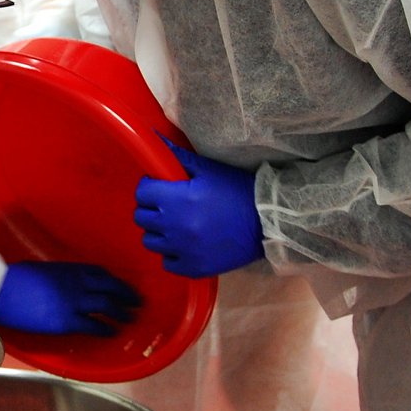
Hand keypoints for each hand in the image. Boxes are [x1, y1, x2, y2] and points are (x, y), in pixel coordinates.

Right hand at [0, 262, 140, 336]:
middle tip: (137, 302)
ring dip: (122, 313)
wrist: (1, 291)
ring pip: (108, 306)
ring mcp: (74, 302)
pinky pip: (93, 326)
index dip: (114, 280)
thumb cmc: (13, 279)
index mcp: (69, 268)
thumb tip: (57, 283)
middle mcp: (77, 283)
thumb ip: (55, 276)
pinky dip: (105, 329)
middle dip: (126, 295)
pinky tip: (112, 332)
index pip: (100, 273)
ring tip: (131, 318)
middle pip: (110, 288)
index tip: (121, 286)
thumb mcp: (40, 270)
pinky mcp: (67, 321)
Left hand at [133, 138, 263, 278]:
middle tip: (167, 204)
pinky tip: (184, 244)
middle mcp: (175, 226)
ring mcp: (183, 250)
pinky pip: (167, 262)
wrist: (268, 222)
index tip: (161, 186)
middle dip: (151, 208)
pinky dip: (171, 253)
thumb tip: (156, 142)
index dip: (149, 186)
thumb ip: (179, 158)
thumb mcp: (210, 170)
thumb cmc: (239, 190)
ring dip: (158, 231)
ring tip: (174, 225)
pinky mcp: (193, 268)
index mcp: (178, 199)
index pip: (142, 193)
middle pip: (141, 218)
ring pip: (150, 241)